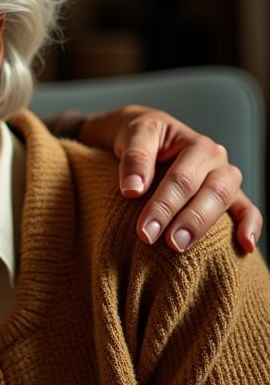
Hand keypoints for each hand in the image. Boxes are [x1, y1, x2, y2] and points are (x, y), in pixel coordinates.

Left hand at [79, 106, 262, 253]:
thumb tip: (133, 189)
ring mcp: (225, 179)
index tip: (144, 231)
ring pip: (227, 202)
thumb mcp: (134, 137)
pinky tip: (246, 246)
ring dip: (205, 226)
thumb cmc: (142, 137)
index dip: (163, 206)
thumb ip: (135, 159)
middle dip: (186, 221)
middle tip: (165, 243)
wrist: (149, 137)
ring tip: (180, 247)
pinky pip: (247, 209)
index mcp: (197, 145)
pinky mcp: (230, 195)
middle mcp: (217, 161)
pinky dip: (250, 226)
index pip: (181, 179)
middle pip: (209, 192)